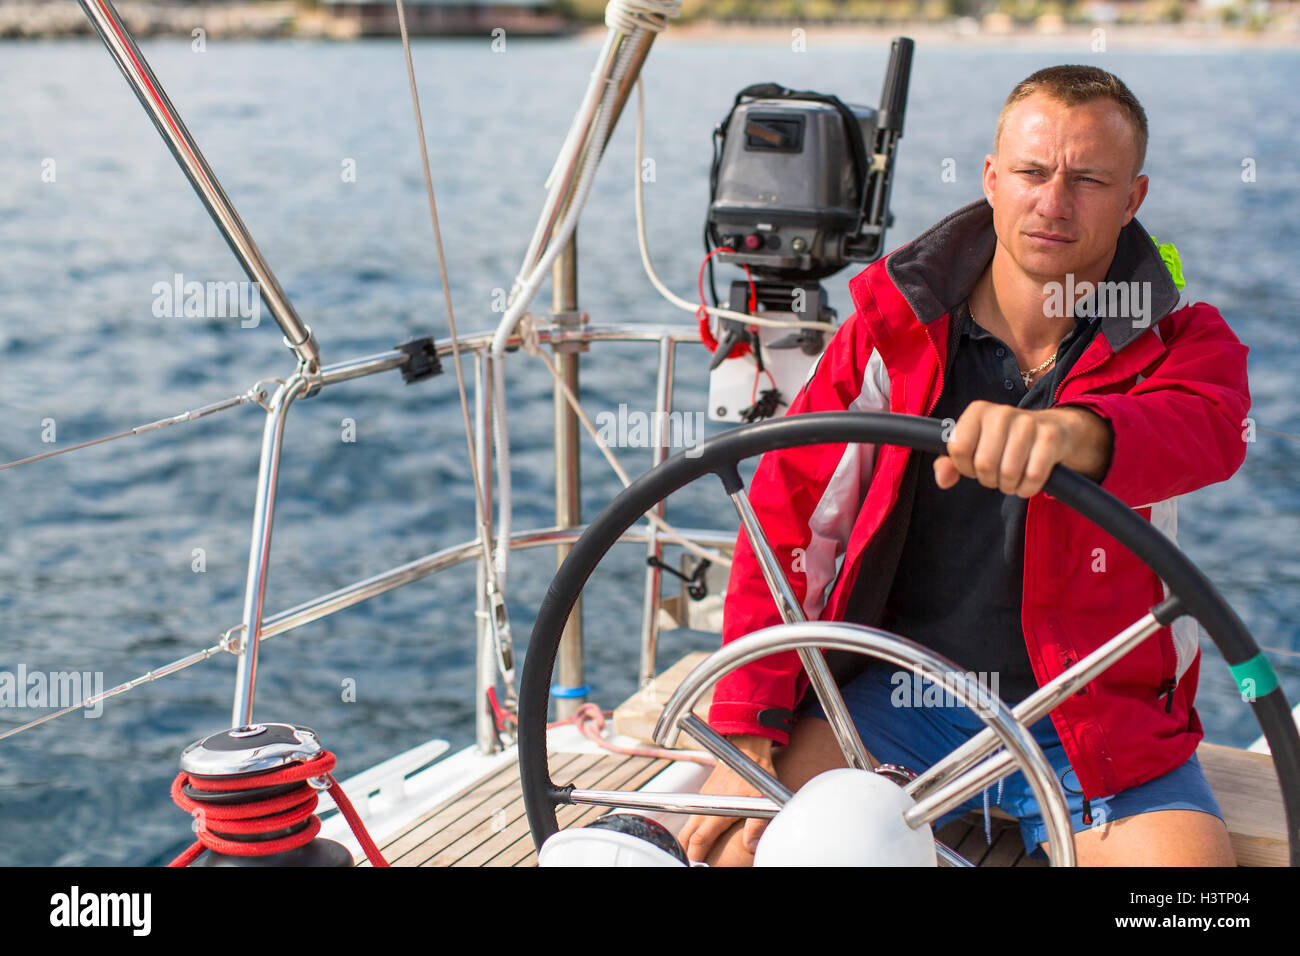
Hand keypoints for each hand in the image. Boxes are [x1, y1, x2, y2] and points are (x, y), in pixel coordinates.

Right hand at [678, 735, 776, 863]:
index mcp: (718, 809)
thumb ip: (757, 824)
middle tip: (684, 861)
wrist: (748, 746)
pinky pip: (693, 813)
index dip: (695, 854)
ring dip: (686, 838)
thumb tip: (750, 846)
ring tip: (686, 852)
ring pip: (689, 823)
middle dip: (684, 849)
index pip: (700, 838)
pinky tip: (696, 832)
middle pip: (688, 833)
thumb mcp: (764, 798)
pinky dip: (691, 827)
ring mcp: (705, 796)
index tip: (694, 863)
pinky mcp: (707, 792)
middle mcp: (707, 803)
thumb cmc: (757, 771)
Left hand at [935, 402, 1112, 496]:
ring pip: (1008, 472)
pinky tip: (1027, 483)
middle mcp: (1001, 412)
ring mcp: (1028, 423)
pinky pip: (1032, 476)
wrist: (1053, 430)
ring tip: (1011, 478)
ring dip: (1009, 485)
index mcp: (977, 411)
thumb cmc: (1004, 442)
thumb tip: (943, 479)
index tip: (974, 466)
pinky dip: (1027, 488)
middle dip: (988, 479)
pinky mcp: (1050, 438)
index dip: (965, 467)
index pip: (957, 448)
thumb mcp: (974, 448)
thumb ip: (949, 463)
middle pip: (983, 464)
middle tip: (996, 475)